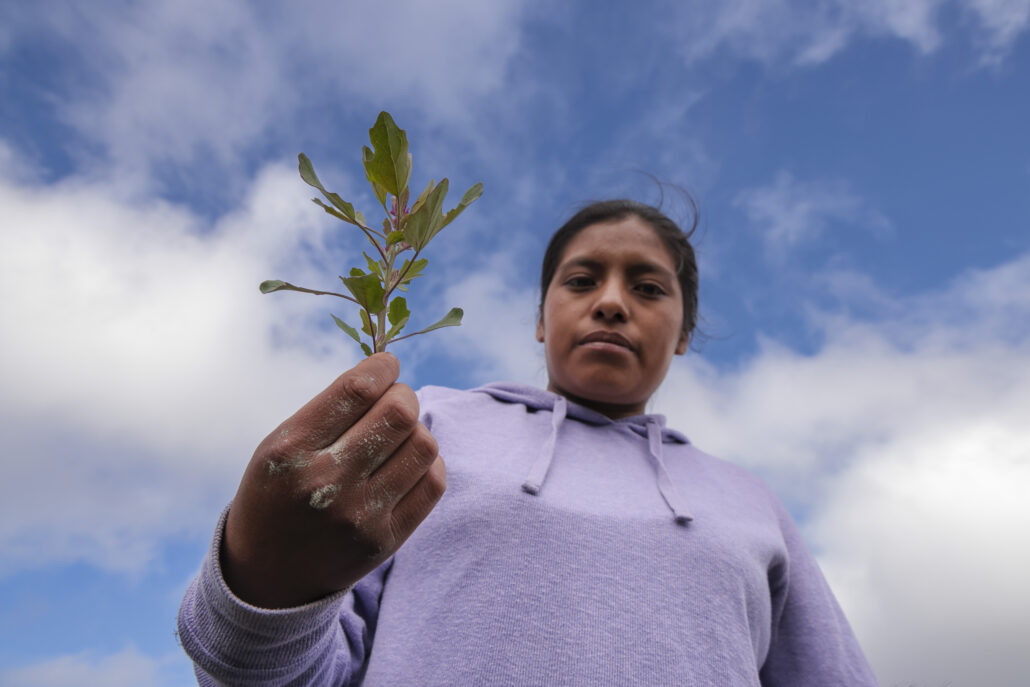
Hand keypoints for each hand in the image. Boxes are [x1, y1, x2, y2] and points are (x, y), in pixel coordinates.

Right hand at [221, 353, 445, 607]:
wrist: (268, 577)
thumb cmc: (278, 494)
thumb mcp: (279, 446)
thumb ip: (330, 410)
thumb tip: (390, 372)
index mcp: (291, 450)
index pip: (357, 389)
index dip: (383, 367)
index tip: (387, 365)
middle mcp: (326, 482)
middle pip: (399, 413)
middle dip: (403, 395)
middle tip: (394, 401)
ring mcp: (359, 515)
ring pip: (424, 445)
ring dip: (417, 431)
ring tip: (398, 437)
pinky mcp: (385, 540)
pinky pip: (433, 482)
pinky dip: (428, 463)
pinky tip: (407, 464)